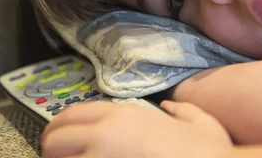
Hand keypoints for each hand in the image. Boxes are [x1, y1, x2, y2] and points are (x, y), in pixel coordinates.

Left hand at [40, 100, 232, 157]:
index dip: (59, 127)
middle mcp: (106, 135)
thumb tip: (170, 108)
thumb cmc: (209, 152)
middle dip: (53, 150)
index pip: (71, 114)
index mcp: (123, 116)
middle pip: (54, 140)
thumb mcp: (201, 122)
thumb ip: (182, 111)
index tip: (58, 138)